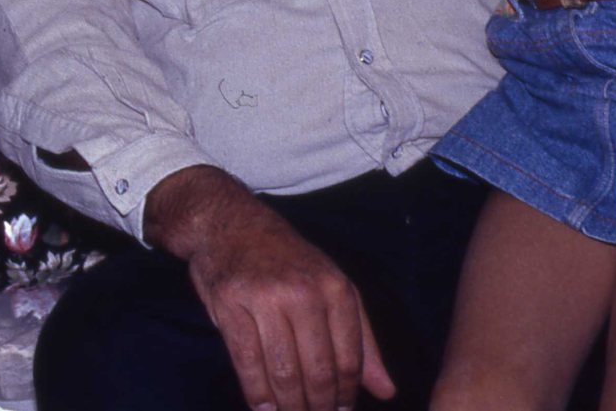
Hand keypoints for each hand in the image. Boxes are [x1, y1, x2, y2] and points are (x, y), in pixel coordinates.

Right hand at [148, 167, 393, 409]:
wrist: (229, 223)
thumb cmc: (287, 260)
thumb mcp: (333, 287)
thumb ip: (362, 341)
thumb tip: (386, 391)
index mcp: (335, 288)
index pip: (348, 359)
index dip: (345, 395)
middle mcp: (302, 292)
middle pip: (316, 370)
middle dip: (317, 406)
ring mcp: (264, 297)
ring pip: (282, 371)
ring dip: (288, 406)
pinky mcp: (230, 304)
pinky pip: (246, 361)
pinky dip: (256, 393)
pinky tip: (262, 406)